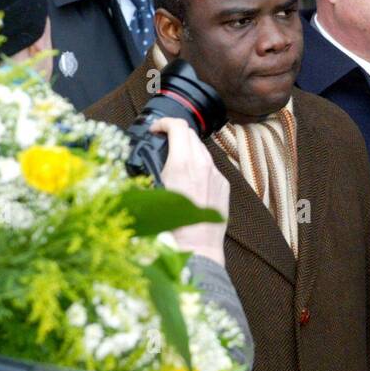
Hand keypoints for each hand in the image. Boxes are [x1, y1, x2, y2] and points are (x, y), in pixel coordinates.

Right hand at [151, 117, 227, 263]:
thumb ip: (151, 170)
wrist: (196, 247)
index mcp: (182, 163)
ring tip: (176, 162)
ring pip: (202, 150)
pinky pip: (211, 167)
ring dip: (188, 150)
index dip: (164, 123)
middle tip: (163, 142)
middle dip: (175, 134)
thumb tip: (146, 162)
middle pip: (191, 134)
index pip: (178, 126)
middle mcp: (202, 164)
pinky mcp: (223, 185)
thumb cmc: (170, 227)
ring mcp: (216, 174)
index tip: (156, 129)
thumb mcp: (151, 193)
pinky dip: (200, 166)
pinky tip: (191, 181)